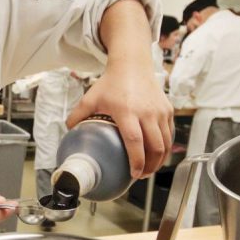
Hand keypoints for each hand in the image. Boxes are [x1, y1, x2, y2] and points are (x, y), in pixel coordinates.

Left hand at [67, 65, 173, 179]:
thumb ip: (78, 115)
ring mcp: (160, 111)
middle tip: (141, 175)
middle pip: (155, 147)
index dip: (136, 161)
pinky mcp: (168, 110)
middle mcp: (147, 112)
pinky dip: (165, 147)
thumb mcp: (91, 98)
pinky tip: (157, 154)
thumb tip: (69, 132)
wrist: (132, 64)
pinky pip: (170, 134)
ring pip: (165, 143)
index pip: (135, 141)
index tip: (133, 174)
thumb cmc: (111, 82)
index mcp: (127, 111)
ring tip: (149, 169)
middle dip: (150, 166)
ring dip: (159, 159)